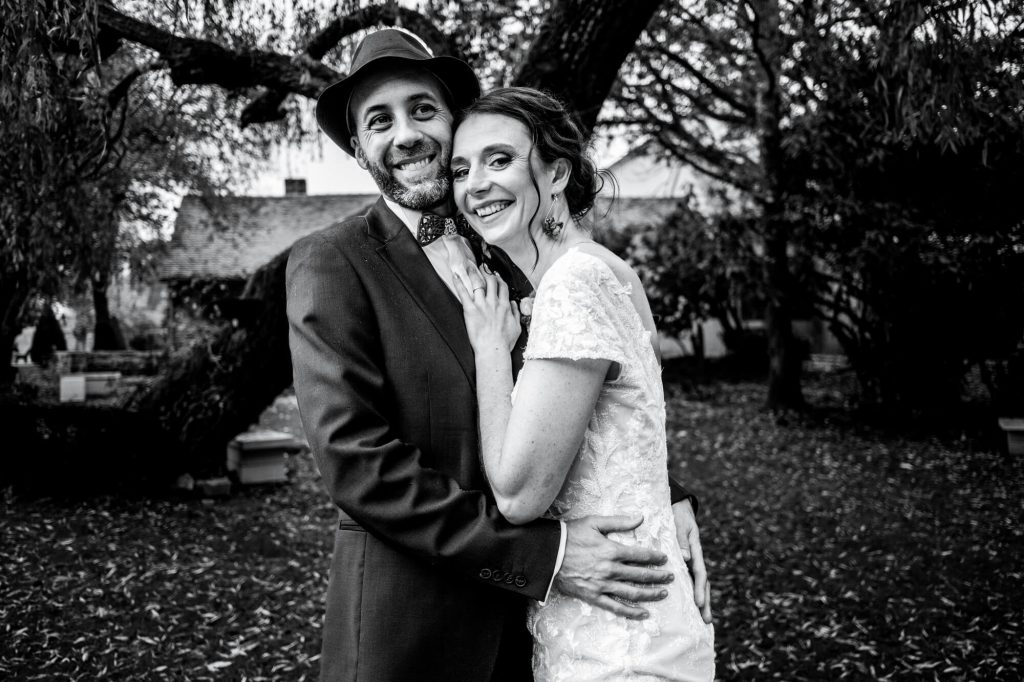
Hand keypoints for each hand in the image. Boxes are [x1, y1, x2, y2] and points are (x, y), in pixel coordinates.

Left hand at [452, 264, 520, 352]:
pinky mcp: (470, 310)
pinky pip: (463, 293)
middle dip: (487, 273)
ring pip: (478, 283)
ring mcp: (482, 305)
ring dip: (473, 273)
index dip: (498, 279)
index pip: (502, 287)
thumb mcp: (517, 327)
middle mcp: (494, 302)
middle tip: (482, 268)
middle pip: (491, 281)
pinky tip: (456, 276)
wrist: (493, 350)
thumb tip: (514, 304)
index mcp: (505, 306)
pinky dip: (459, 283)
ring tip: (469, 267)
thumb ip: (516, 313)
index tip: (495, 276)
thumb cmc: (504, 342)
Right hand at [556, 515, 674, 619]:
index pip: (640, 555)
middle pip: (640, 575)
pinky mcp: (593, 596)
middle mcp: (610, 569)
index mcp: (611, 550)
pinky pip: (615, 607)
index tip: (664, 559)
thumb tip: (640, 517)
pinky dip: (630, 612)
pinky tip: (643, 614)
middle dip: (658, 576)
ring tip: (663, 594)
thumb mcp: (594, 523)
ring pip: (632, 592)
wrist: (548, 554)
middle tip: (670, 577)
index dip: (655, 558)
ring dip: (650, 594)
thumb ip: (619, 521)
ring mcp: (602, 584)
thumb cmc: (570, 535)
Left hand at [672, 499, 711, 622]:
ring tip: (703, 620)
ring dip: (701, 601)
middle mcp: (695, 559)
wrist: (679, 506)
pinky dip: (691, 592)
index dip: (699, 589)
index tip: (699, 603)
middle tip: (706, 620)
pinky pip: (689, 579)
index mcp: (695, 551)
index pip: (700, 573)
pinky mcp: (684, 563)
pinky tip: (690, 606)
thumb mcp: (680, 523)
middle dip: (705, 602)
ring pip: (698, 584)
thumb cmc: (678, 514)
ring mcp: (691, 562)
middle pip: (703, 583)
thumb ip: (681, 539)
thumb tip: (685, 558)